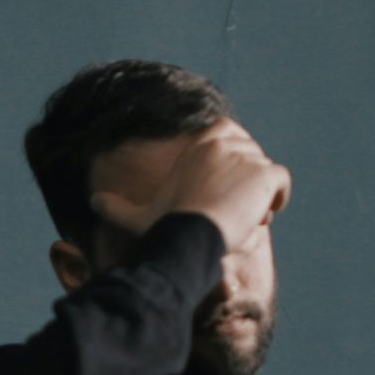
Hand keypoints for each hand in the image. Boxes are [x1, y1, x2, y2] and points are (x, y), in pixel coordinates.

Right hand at [88, 117, 291, 252]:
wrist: (189, 235)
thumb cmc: (165, 226)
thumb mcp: (138, 215)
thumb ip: (116, 207)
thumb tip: (92, 202)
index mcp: (201, 141)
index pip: (231, 140)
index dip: (230, 167)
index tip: (222, 191)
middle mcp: (225, 140)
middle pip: (250, 158)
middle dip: (246, 183)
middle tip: (231, 212)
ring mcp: (247, 154)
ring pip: (265, 174)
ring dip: (259, 197)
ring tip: (242, 220)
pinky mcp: (266, 173)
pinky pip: (282, 182)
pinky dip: (278, 198)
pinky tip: (262, 215)